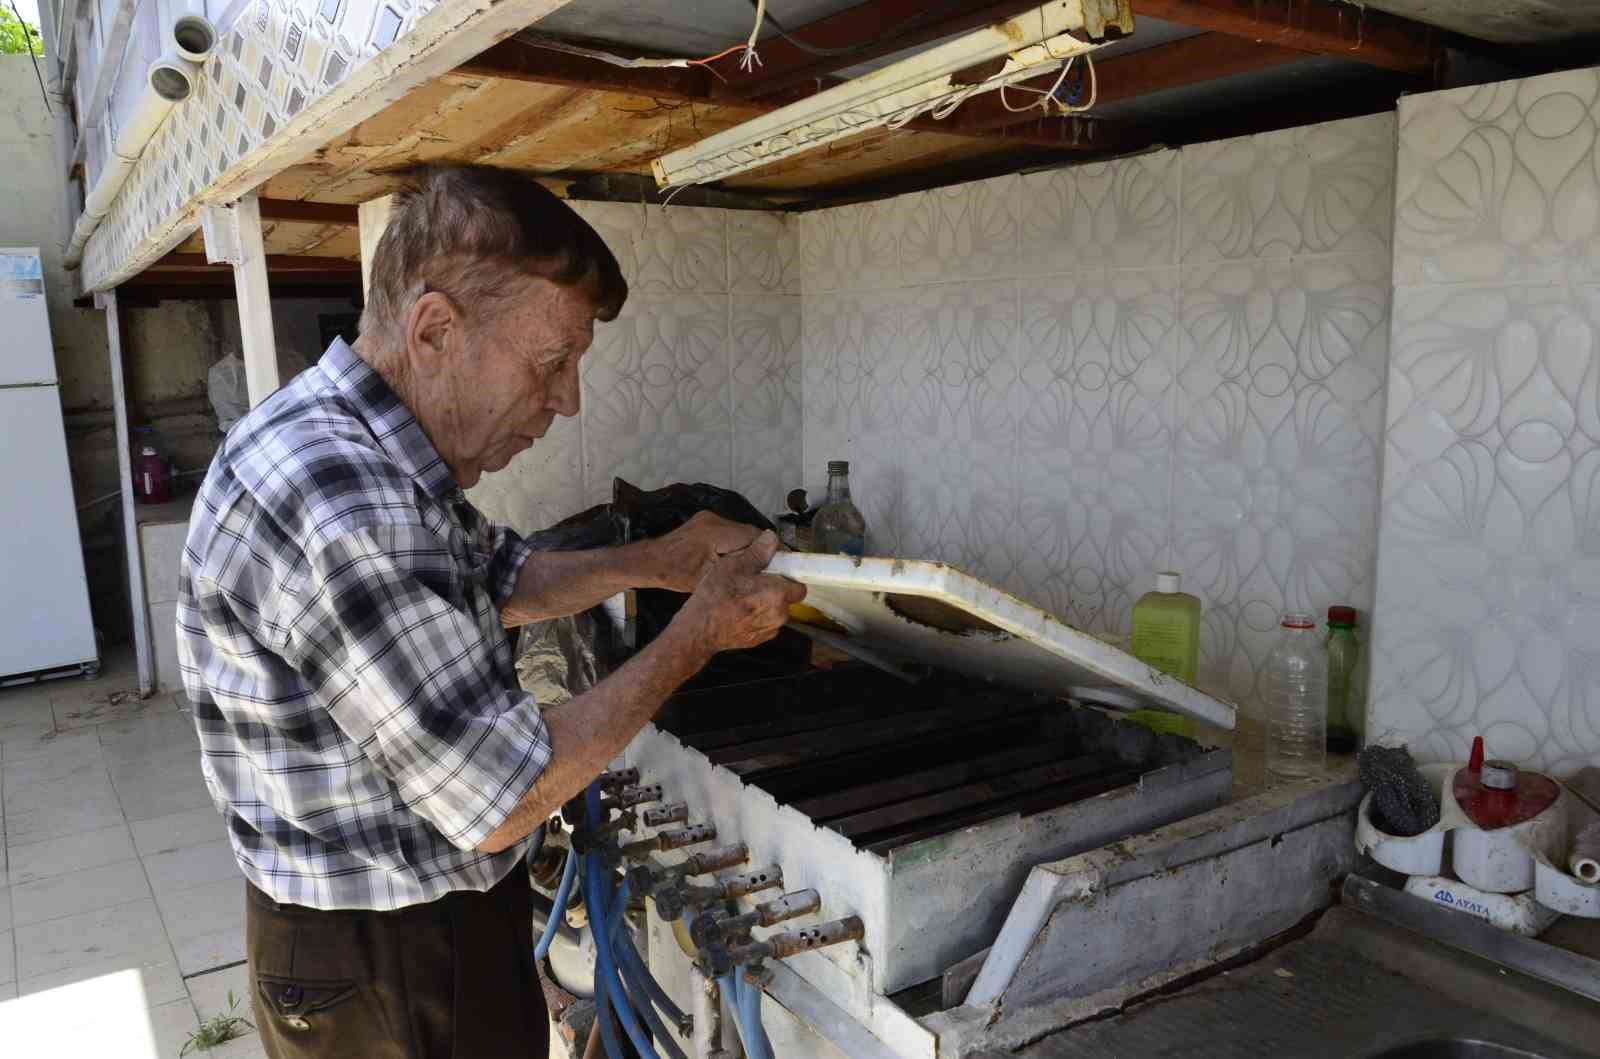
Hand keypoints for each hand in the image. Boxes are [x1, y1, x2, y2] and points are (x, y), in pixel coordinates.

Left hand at [648, 512, 762, 592]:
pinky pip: (728, 531)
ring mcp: (708, 518)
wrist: (650, 562)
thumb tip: (764, 569)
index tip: (779, 564)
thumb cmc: (676, 573)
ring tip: (749, 566)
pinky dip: (734, 544)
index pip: (755, 535)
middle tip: (766, 568)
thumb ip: (737, 568)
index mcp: (717, 532)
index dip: (770, 549)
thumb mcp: (709, 578)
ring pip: (739, 531)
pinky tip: (732, 559)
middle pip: (749, 532)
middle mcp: (715, 519)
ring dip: (746, 547)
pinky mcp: (704, 521)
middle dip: (759, 549)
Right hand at [671, 530, 805, 655]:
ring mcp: (769, 630)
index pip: (799, 586)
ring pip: (775, 612)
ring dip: (765, 604)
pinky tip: (739, 611)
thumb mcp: (733, 566)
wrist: (699, 631)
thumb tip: (772, 538)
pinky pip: (765, 624)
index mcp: (777, 594)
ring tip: (743, 597)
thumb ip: (757, 552)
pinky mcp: (759, 640)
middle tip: (753, 583)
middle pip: (786, 598)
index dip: (788, 578)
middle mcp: (779, 615)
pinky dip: (756, 617)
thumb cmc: (715, 598)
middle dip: (774, 590)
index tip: (776, 573)